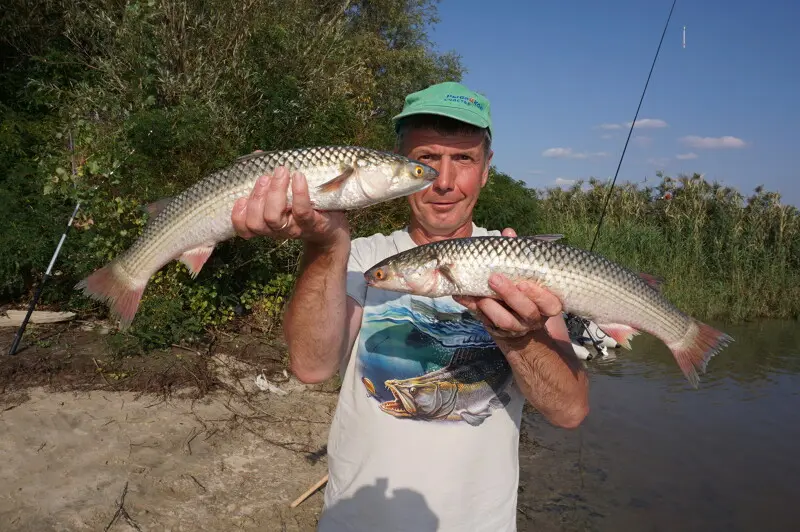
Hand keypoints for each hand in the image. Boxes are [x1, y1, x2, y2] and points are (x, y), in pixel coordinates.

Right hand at [231, 163, 348, 247]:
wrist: (334, 226)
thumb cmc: (306, 205)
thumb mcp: (285, 192)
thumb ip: (270, 176)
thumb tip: (258, 154)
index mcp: (267, 223)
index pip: (244, 229)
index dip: (238, 216)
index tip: (240, 198)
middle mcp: (277, 230)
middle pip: (256, 222)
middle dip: (257, 197)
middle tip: (266, 177)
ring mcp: (294, 229)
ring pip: (273, 219)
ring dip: (273, 193)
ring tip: (281, 173)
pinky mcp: (312, 224)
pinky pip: (302, 211)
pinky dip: (298, 193)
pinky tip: (298, 177)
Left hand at [453, 227, 563, 338]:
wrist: (517, 319)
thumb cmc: (523, 288)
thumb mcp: (525, 273)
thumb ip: (518, 255)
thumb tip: (508, 233)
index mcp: (546, 305)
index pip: (550, 304)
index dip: (538, 295)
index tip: (523, 282)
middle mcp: (534, 318)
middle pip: (526, 311)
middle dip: (510, 295)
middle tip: (494, 279)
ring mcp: (517, 327)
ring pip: (506, 322)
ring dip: (491, 307)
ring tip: (480, 293)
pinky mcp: (498, 331)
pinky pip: (485, 321)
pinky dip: (473, 308)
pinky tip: (462, 296)